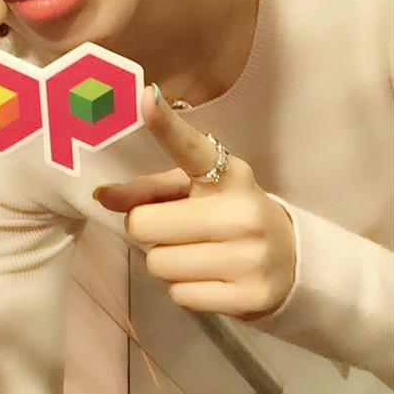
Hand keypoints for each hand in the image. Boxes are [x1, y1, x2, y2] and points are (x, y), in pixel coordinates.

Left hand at [94, 86, 296, 319]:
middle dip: (149, 230)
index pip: (190, 148)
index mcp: (228, 174)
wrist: (293, 263)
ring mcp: (250, 256)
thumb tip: (100, 196)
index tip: (146, 96)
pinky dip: (185, 290)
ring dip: (166, 262)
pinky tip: (210, 278)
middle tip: (175, 231)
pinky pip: (179, 295)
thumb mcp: (196, 193)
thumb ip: (147, 192)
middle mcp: (242, 211)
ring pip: (159, 264)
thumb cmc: (228, 217)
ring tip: (195, 255)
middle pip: (146, 224)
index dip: (165, 124)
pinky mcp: (250, 297)